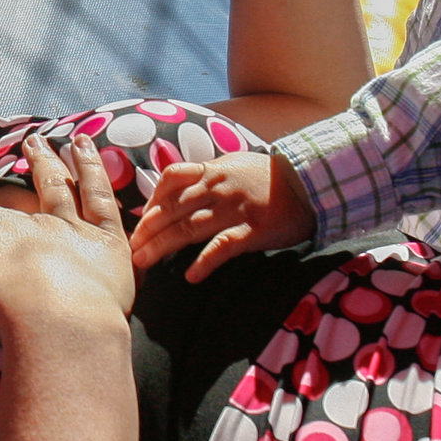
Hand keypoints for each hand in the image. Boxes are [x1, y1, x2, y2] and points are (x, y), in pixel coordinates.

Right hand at [0, 136, 134, 339]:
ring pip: (58, 186)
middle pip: (14, 201)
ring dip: (49, 163)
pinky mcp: (105, 240)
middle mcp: (26, 221)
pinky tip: (89, 148)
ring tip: (44, 142)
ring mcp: (68, 227)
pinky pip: (100, 196)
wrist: (53, 318)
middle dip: (9, 184)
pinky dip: (95, 170)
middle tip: (13, 152)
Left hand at [127, 149, 313, 281]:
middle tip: (128, 249)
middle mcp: (217, 188)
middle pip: (172, 208)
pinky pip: (223, 247)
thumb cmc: (270, 176)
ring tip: (144, 262)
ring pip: (189, 227)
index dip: (151, 202)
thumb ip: (206, 175)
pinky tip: (190, 276)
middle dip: (146, 229)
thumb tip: (177, 190)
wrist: (311, 181)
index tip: (138, 222)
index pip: (170, 181)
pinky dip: (205, 262)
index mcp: (211, 171)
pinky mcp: (253, 230)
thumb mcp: (234, 164)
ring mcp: (234, 209)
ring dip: (163, 246)